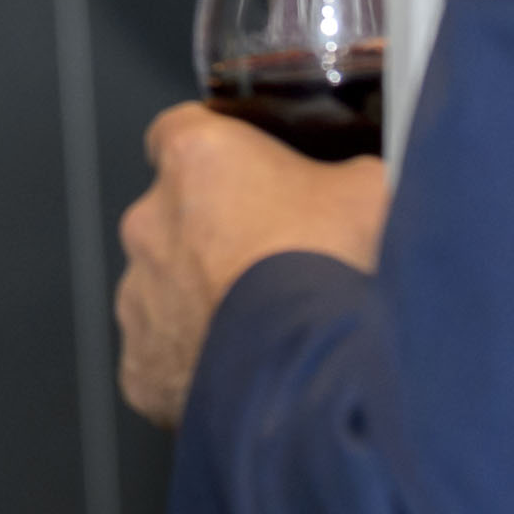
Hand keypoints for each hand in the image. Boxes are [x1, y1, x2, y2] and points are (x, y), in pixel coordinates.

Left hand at [111, 105, 389, 427]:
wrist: (316, 382)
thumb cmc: (336, 276)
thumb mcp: (375, 190)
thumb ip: (349, 171)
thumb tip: (359, 180)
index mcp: (195, 159)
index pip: (185, 131)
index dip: (226, 153)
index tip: (255, 172)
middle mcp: (149, 222)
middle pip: (179, 217)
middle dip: (222, 236)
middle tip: (284, 265)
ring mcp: (139, 297)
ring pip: (170, 291)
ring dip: (210, 302)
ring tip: (275, 327)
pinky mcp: (143, 367)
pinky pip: (168, 360)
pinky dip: (201, 365)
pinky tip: (254, 372)